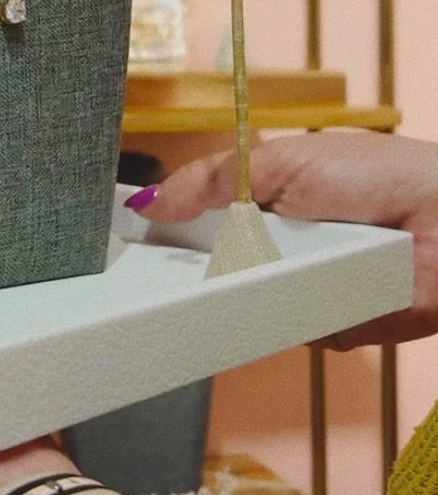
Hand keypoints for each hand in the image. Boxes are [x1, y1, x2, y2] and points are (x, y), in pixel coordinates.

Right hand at [129, 132, 437, 348]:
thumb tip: (148, 202)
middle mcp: (275, 246)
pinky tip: (263, 311)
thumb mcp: (282, 161)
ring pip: (239, 304)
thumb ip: (212, 180)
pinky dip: (275, 324)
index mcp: (260, 200)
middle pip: (210, 268)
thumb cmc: (373, 175)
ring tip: (191, 298)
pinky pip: (282, 332)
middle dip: (181, 273)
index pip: (197, 218)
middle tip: (141, 280)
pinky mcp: (326, 326)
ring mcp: (298, 288)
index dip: (164, 230)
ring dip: (224, 299)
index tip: (121, 242)